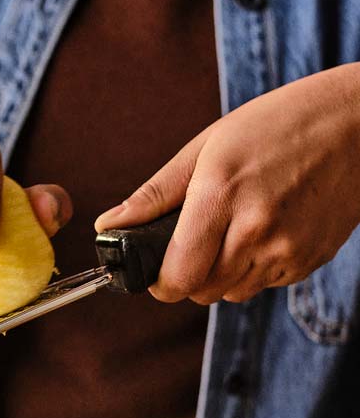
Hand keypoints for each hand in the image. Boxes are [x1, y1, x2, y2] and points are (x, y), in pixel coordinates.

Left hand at [94, 63, 359, 303]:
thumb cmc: (278, 125)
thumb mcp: (208, 146)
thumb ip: (155, 194)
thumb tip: (108, 225)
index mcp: (220, 196)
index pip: (177, 276)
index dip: (159, 283)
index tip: (155, 271)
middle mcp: (255, 229)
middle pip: (200, 291)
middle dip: (186, 277)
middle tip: (191, 246)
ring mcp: (287, 248)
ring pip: (231, 293)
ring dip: (219, 276)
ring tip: (230, 233)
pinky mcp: (310, 260)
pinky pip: (264, 285)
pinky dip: (253, 270)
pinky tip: (263, 232)